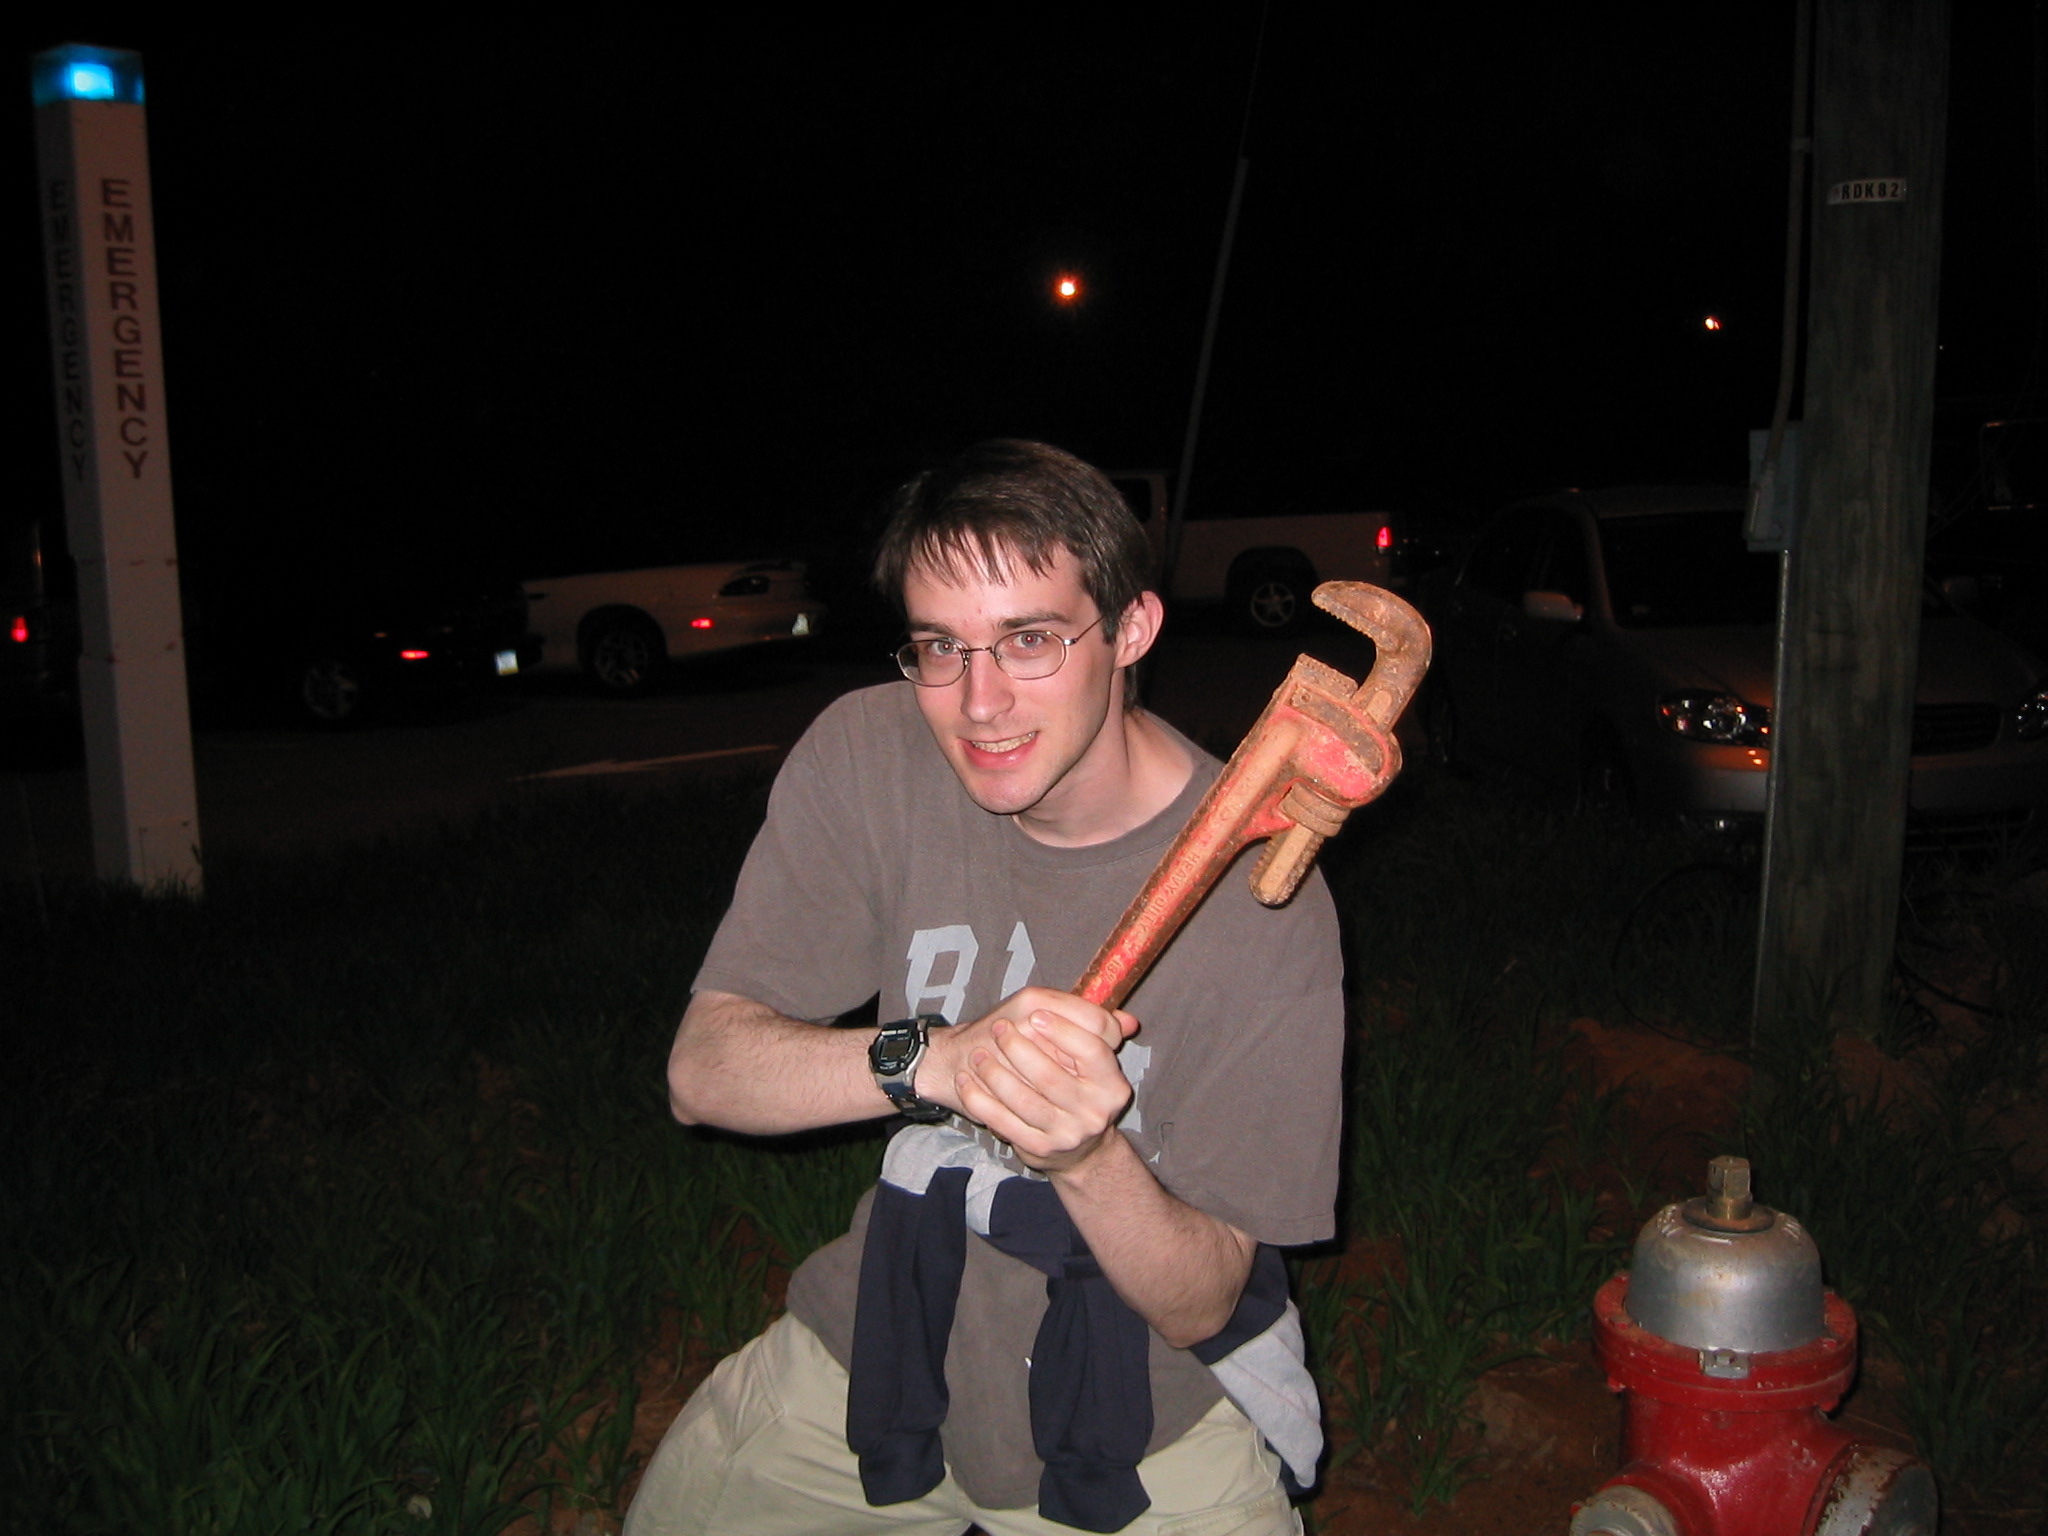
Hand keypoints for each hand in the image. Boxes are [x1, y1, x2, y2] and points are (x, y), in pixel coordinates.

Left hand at [933, 990, 1138, 1172]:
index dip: (1064, 1031)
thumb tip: (1127, 1021)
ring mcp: (1066, 1134)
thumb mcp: (1097, 1064)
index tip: (1036, 1015)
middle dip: (1018, 1048)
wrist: (1079, 1150)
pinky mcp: (1038, 1149)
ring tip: (978, 1054)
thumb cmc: (1082, 1090)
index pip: (1094, 1052)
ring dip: (994, 1073)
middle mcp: (1094, 1113)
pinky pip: (1002, 1122)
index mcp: (1112, 1085)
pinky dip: (979, 1100)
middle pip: (1051, 1076)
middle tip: (998, 1028)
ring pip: (1023, 1100)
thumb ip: (1100, 1034)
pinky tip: (966, 1080)